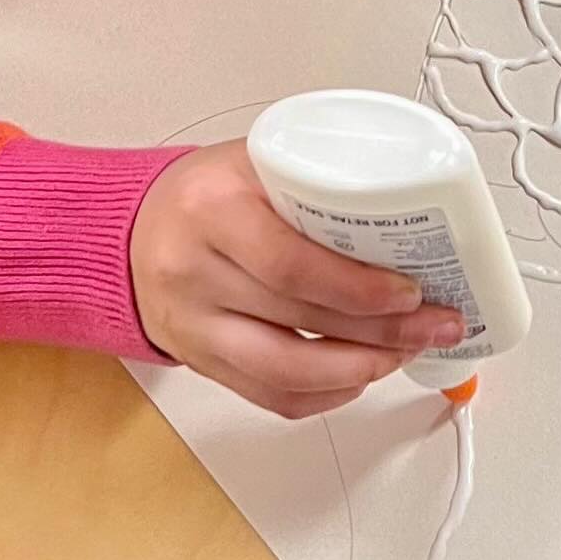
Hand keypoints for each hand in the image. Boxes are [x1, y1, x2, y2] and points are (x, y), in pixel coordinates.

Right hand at [131, 141, 466, 418]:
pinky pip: (269, 397)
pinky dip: (325, 395)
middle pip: (299, 320)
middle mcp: (196, 272)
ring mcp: (194, 326)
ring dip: (359, 370)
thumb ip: (313, 180)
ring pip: (286, 372)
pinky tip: (360, 375)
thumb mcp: (252, 162)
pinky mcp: (200, 363)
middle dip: (380, 331)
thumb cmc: (203, 193)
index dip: (357, 288)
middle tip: (433, 324)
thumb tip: (403, 203)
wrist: (127, 233)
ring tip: (404, 353)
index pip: (292, 263)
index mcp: (213, 208)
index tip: (408, 291)